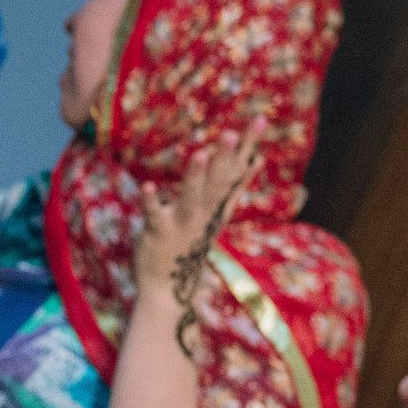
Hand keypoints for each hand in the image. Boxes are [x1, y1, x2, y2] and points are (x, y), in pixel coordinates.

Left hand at [132, 130, 260, 301]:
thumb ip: (232, 186)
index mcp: (218, 206)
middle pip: (217, 182)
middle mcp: (205, 214)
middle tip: (233, 131)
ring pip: (191, 199)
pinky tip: (147, 187)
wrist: (169, 288)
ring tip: (199, 153)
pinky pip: (155, 217)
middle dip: (225, 157)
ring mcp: (183, 224)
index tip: (260, 119)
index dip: (248, 147)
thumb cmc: (190, 242)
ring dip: (195, 177)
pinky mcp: (159, 234)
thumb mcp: (216, 213)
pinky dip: (151, 203)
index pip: (236, 172)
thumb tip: (256, 159)